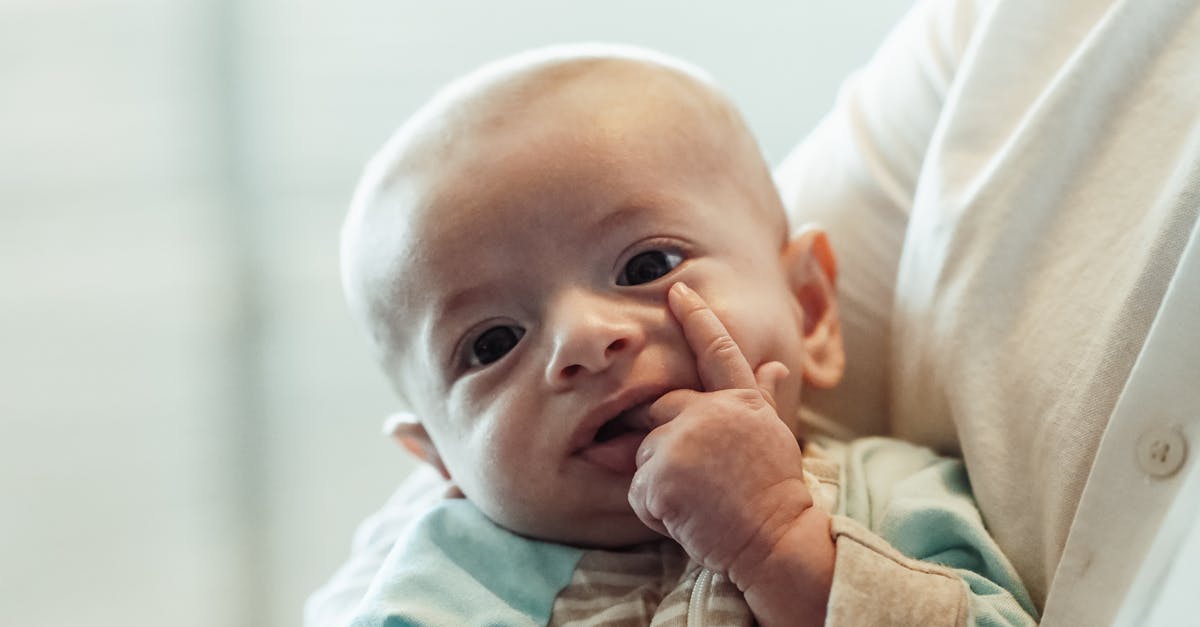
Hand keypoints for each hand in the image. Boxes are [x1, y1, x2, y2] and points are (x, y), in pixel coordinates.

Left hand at [629, 282, 833, 624]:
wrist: (776, 541)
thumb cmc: (774, 494)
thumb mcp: (774, 439)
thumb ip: (764, 400)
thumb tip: (774, 367)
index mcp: (743, 401)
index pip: (718, 352)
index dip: (697, 319)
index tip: (676, 291)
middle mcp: (712, 411)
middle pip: (659, 411)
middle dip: (664, 444)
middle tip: (701, 482)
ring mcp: (684, 440)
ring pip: (644, 453)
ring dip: (661, 483)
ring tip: (701, 502)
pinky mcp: (663, 474)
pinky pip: (638, 491)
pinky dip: (654, 510)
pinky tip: (688, 518)